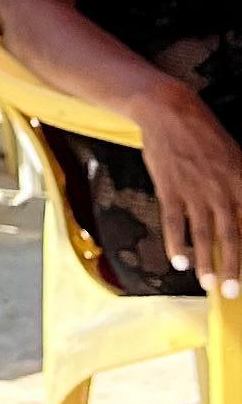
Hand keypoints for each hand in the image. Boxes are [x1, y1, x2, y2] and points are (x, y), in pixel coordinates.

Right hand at [133, 78, 241, 295]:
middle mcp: (220, 190)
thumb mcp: (235, 154)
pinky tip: (177, 261)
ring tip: (207, 284)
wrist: (169, 111)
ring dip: (205, 262)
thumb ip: (241, 182)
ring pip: (202, 233)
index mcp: (240, 180)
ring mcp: (194, 191)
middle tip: (233, 292)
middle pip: (230, 236)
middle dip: (232, 267)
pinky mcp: (169, 189)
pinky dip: (175, 243)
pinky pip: (173, 221)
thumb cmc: (204, 133)